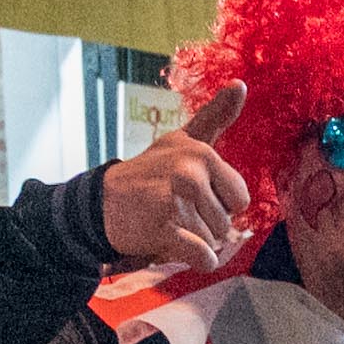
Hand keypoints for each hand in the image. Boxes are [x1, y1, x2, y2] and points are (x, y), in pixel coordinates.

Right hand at [98, 83, 253, 268]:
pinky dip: (196, 260)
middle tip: (176, 210)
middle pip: (227, 223)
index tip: (193, 194)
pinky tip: (173, 243)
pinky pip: (203, 257)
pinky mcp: (163, 228)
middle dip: (206, 225)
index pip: (240, 199)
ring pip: (213, 241)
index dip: (220, 204)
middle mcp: (190, 172)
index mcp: (201, 153)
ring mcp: (175, 200)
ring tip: (168, 221)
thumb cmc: (151, 172)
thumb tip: (241, 84)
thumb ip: (215, 116)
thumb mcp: (184, 140)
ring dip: (194, 240)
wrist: (102, 202)